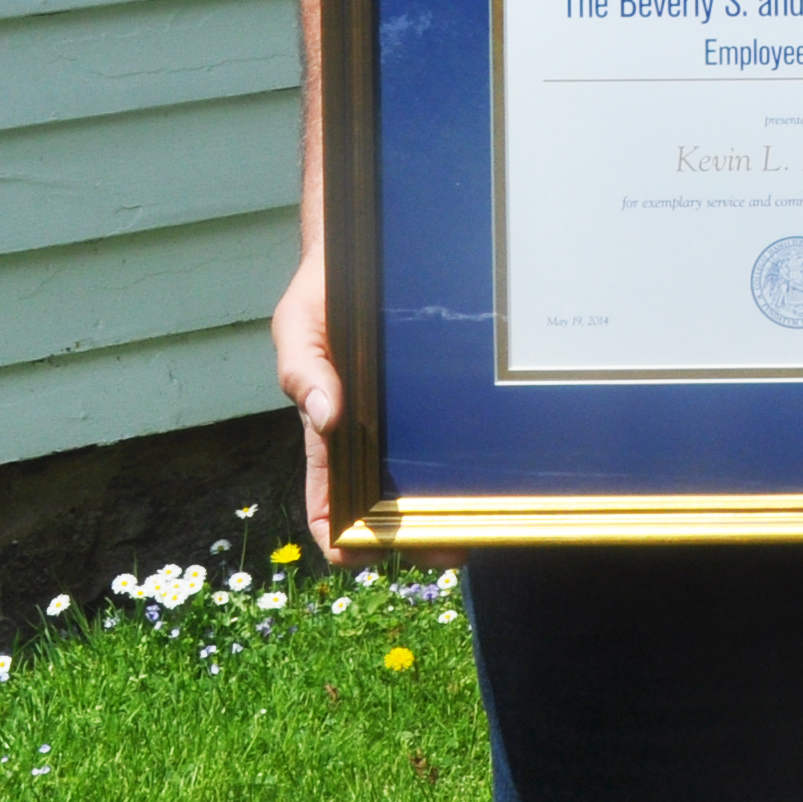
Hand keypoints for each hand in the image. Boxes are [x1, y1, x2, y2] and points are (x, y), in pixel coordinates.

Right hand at [271, 245, 458, 567]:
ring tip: (487, 518)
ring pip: (430, 474)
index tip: (362, 557)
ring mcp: (410, 414)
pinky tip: (504, 465)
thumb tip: (324, 415)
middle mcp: (373, 431)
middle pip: (389, 501)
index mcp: (331, 430)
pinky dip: (474, 454)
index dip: (340, 537)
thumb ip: (301, 369)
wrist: (369, 244)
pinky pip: (460, 428)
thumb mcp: (298, 327)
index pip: (328, 500)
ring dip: (452, 503)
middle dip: (415, 535)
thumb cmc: (323, 293)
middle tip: (452, 546)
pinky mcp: (445, 390)